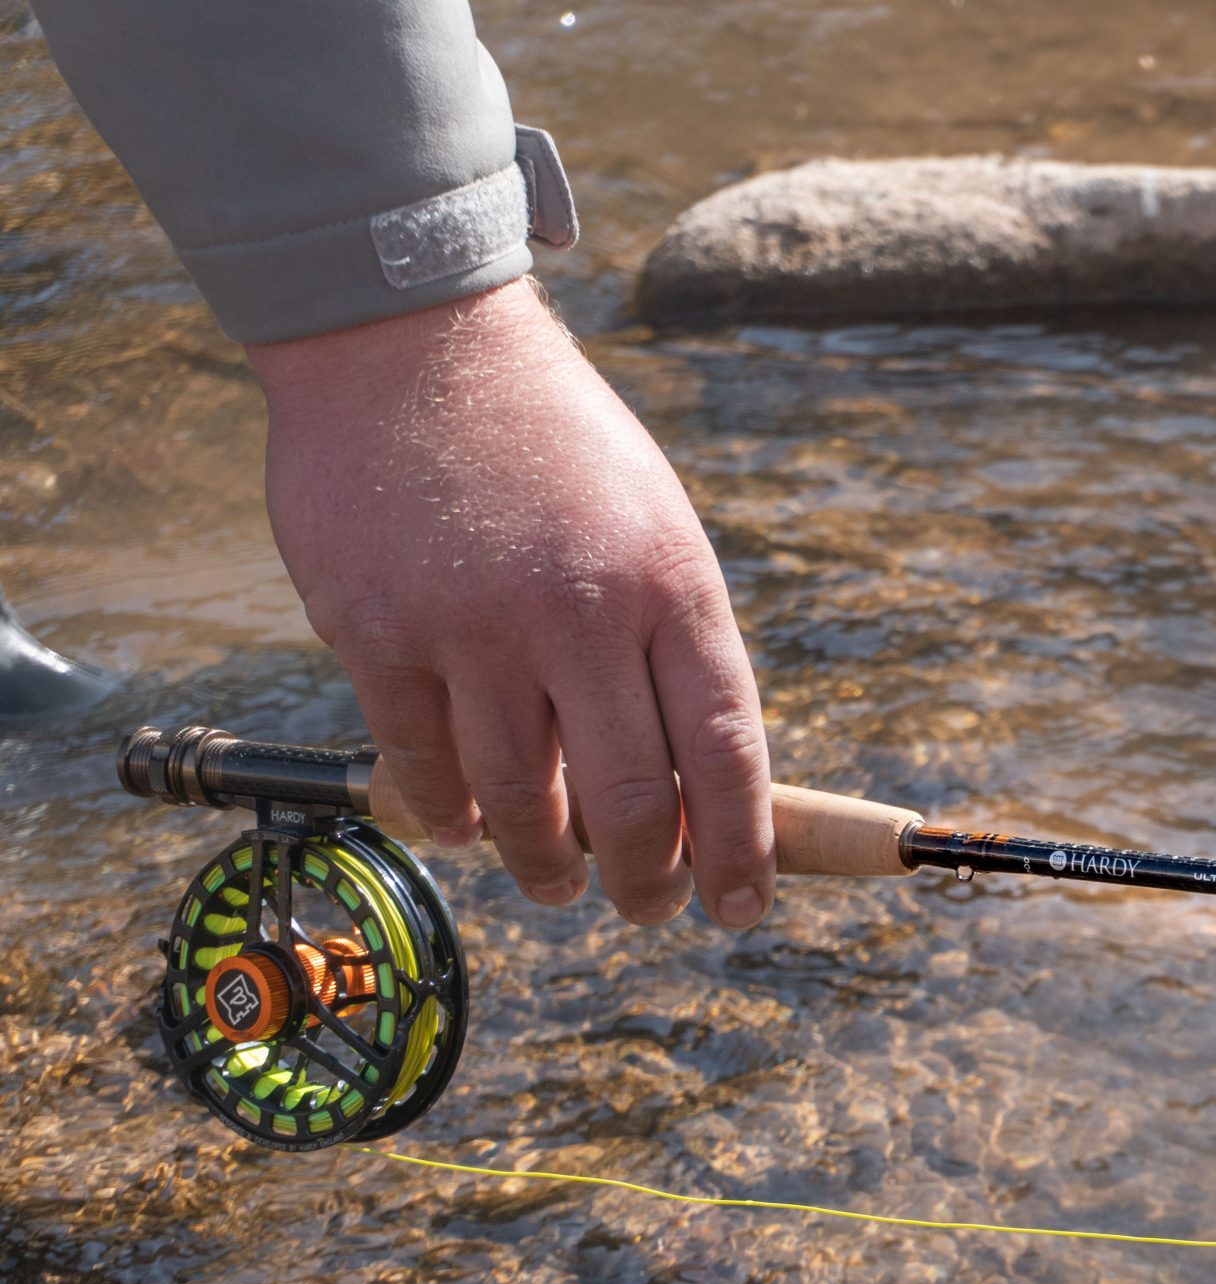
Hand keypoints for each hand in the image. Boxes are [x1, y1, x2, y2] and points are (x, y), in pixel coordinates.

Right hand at [248, 280, 772, 928]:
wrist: (413, 344)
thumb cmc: (556, 451)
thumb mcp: (655, 529)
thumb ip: (672, 649)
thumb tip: (691, 788)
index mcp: (671, 584)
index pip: (726, 751)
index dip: (740, 848)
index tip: (741, 907)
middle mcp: (580, 611)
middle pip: (631, 799)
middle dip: (647, 881)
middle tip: (648, 910)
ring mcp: (472, 625)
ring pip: (521, 800)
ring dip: (547, 864)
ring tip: (560, 882)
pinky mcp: (377, 630)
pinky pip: (423, 763)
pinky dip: (454, 815)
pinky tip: (472, 831)